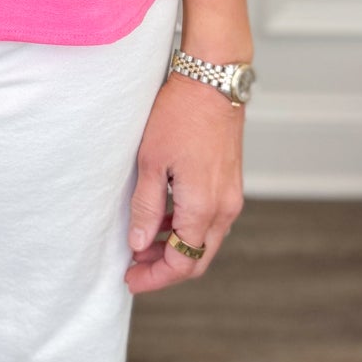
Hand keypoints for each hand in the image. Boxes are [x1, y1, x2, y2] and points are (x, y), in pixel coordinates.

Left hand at [125, 68, 243, 293]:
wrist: (212, 81)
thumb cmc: (179, 116)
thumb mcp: (150, 163)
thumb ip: (147, 208)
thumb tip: (139, 245)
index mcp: (204, 208)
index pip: (182, 263)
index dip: (155, 278)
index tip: (130, 279)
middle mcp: (224, 208)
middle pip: (197, 259)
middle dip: (165, 269)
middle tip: (134, 268)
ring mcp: (231, 195)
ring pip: (205, 241)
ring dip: (176, 248)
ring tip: (142, 243)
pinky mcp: (230, 183)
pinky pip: (211, 220)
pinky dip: (187, 229)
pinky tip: (164, 219)